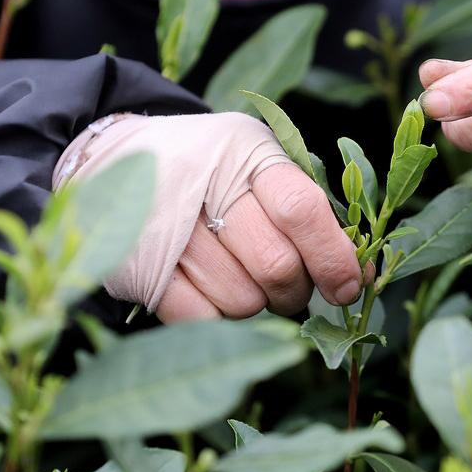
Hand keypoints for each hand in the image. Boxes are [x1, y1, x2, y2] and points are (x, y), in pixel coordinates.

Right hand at [157, 163, 365, 321]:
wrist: (113, 160)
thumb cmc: (211, 172)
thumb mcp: (259, 166)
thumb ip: (310, 213)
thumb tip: (358, 275)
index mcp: (247, 152)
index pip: (302, 210)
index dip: (332, 256)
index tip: (347, 286)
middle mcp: (207, 185)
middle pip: (276, 266)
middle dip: (295, 291)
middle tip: (289, 287)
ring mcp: (168, 228)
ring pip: (243, 301)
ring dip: (255, 303)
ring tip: (241, 277)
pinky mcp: (140, 268)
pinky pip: (202, 318)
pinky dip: (217, 317)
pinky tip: (211, 290)